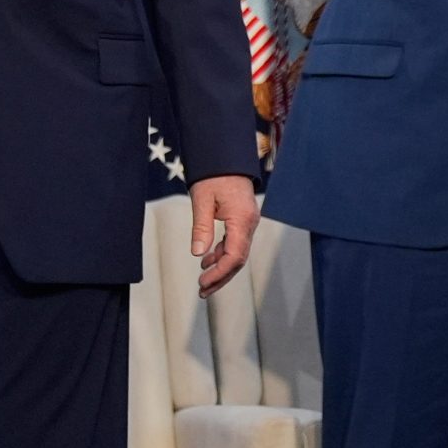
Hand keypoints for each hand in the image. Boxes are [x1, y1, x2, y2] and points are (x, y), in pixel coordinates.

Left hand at [188, 173, 257, 297]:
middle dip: (221, 277)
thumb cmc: (214, 174)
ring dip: (221, 268)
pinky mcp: (243, 220)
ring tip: (203, 280)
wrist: (226, 156)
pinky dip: (222, 254)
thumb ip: (201, 227)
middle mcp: (250, 223)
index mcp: (242, 219)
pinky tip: (207, 260)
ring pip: (238, 253)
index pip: (235, 255)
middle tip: (202, 291)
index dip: (220, 273)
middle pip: (239, 259)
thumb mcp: (202, 199)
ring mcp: (248, 222)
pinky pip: (236, 243)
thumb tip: (198, 253)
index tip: (202, 282)